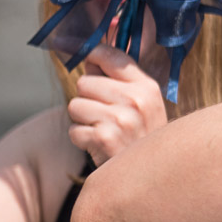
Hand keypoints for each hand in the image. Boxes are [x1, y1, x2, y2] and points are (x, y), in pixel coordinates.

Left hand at [67, 45, 168, 164]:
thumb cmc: (141, 136)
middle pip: (85, 82)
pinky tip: (100, 145)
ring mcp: (121, 119)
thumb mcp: (142, 104)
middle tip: (105, 115)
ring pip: (75, 105)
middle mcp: (136, 100)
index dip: (88, 50)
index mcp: (147, 87)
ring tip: (104, 131)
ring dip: (83, 120)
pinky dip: (82, 140)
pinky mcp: (105, 138)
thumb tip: (90, 53)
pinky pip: (74, 129)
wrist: (153, 177)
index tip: (68, 44)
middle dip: (88, 99)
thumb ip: (118, 77)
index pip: (111, 56)